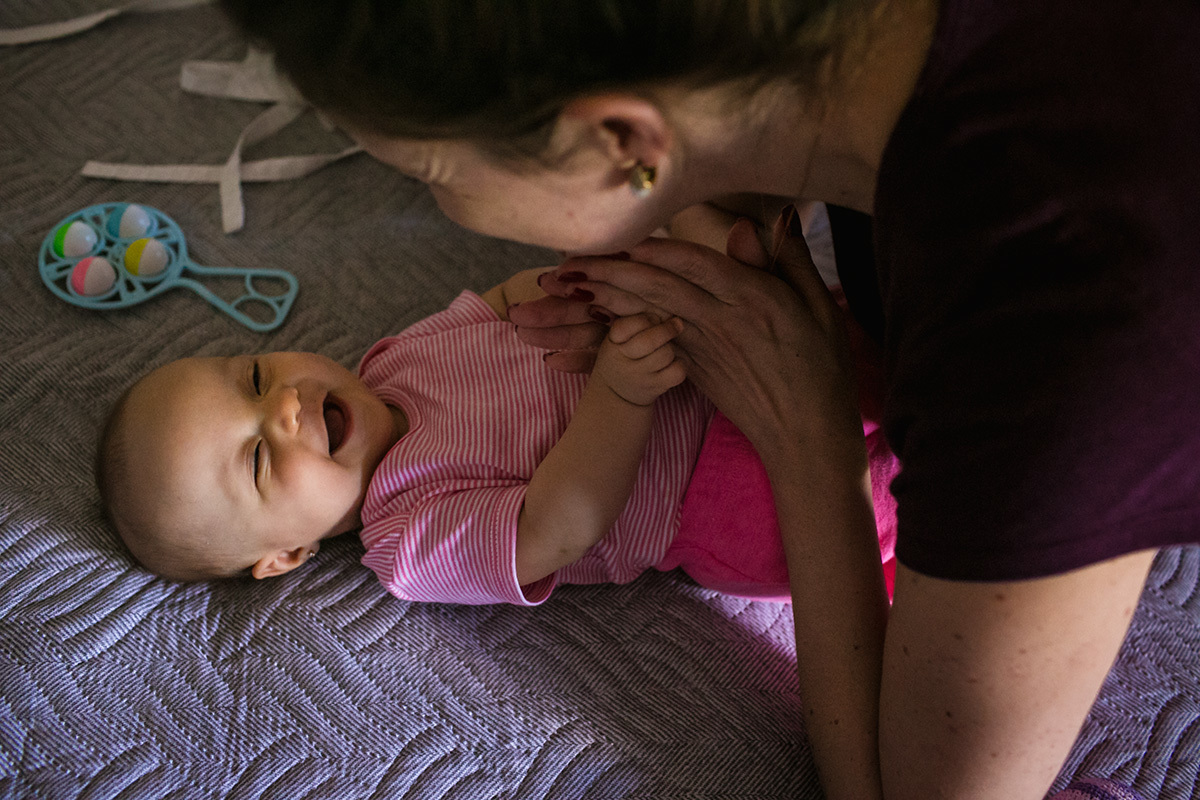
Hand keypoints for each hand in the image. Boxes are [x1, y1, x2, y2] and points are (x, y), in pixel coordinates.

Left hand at [539, 211, 861, 462]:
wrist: (807, 437)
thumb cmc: (822, 368)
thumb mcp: (820, 307)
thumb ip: (786, 260)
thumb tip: (756, 221)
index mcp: (752, 300)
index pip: (695, 265)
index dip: (655, 250)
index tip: (621, 235)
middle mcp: (719, 323)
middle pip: (656, 290)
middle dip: (609, 273)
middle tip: (566, 261)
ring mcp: (699, 350)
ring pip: (642, 318)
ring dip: (599, 302)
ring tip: (562, 290)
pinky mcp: (689, 371)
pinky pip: (643, 350)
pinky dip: (608, 341)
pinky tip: (575, 338)